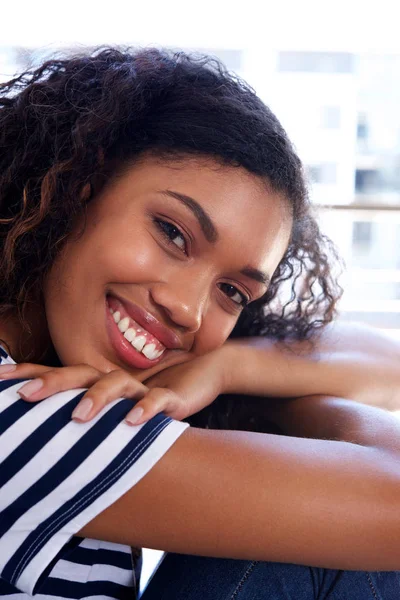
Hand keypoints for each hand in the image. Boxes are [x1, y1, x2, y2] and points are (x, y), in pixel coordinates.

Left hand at [0, 347, 229, 423]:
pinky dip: (146, 410)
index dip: (31, 374)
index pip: (61, 375)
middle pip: (80, 375)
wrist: (208, 372)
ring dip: (97, 399)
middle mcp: (118, 379)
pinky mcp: (172, 396)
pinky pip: (158, 402)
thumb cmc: (158, 394)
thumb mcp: (121, 410)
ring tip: (78, 417)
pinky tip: (132, 422)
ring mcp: (144, 386)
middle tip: (25, 395)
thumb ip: (93, 418)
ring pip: (116, 385)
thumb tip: (54, 435)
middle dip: (52, 384)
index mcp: (102, 381)